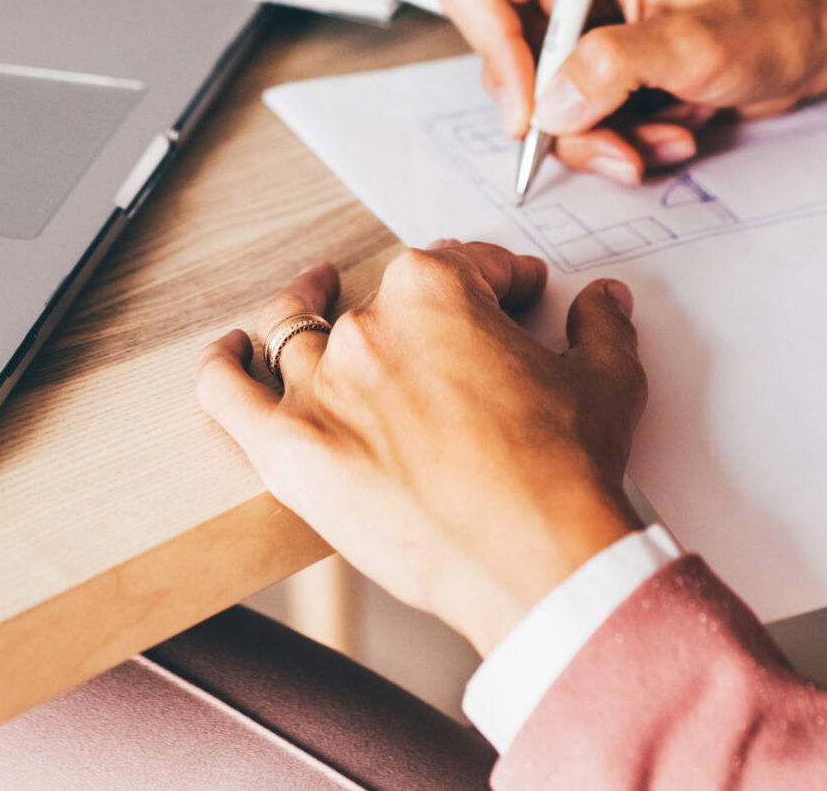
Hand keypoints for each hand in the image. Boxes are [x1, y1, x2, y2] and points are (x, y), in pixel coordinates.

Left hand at [196, 243, 645, 655]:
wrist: (532, 562)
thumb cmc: (562, 471)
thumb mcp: (605, 380)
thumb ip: (600, 324)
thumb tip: (602, 300)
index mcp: (437, 290)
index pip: (468, 265)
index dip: (502, 282)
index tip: (518, 300)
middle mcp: (370, 325)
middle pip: (384, 296)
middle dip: (422, 309)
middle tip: (452, 343)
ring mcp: (321, 386)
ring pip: (296, 329)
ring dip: (305, 307)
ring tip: (313, 297)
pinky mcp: (287, 449)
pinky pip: (228, 393)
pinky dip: (222, 365)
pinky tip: (228, 351)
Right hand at [437, 0, 826, 181]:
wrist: (822, 43)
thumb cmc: (775, 16)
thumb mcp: (697, 41)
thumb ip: (617, 65)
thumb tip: (551, 103)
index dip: (493, 51)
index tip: (531, 109)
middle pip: (507, 65)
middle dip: (562, 118)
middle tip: (614, 142)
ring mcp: (589, 39)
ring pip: (546, 110)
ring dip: (601, 140)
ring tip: (663, 138)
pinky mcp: (610, 78)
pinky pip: (583, 127)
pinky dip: (623, 144)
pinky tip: (673, 133)